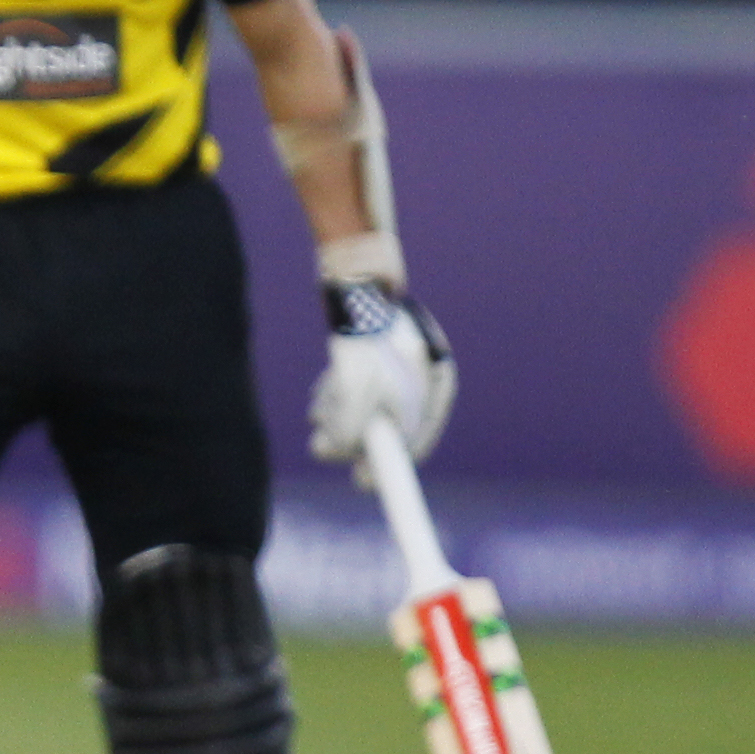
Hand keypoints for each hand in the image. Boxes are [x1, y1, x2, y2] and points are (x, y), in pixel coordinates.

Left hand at [308, 281, 455, 462]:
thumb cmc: (363, 329)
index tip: (363, 482)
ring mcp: (398, 364)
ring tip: (318, 404)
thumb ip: (347, 428)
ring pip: (363, 408)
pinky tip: (320, 393)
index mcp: (436, 382)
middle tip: (319, 443)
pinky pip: (355, 391)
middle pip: (387, 425)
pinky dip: (336, 396)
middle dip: (351, 435)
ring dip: (338, 414)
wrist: (353, 271)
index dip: (390, 465)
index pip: (417, 437)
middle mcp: (421, 376)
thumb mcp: (355, 389)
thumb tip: (330, 452)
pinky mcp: (373, 356)